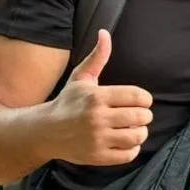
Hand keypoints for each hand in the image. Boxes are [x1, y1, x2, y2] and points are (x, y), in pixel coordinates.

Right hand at [46, 30, 153, 165]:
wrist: (44, 131)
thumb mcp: (81, 78)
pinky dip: (133, 148)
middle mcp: (97, 118)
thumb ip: (97, 57)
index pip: (139, 96)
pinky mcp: (98, 156)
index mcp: (96, 97)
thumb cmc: (68, 103)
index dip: (145, 99)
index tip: (140, 102)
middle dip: (144, 116)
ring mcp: (97, 139)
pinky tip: (125, 141)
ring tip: (133, 128)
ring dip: (140, 132)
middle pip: (142, 117)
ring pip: (138, 136)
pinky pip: (130, 154)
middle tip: (138, 116)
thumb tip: (105, 33)